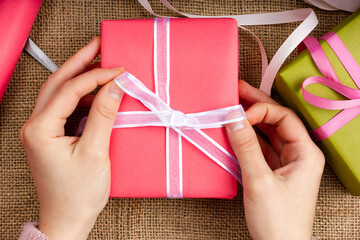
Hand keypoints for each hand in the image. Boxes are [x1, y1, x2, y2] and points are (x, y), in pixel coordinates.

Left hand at [20, 37, 124, 239]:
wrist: (67, 220)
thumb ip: (104, 115)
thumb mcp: (95, 152)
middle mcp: (35, 126)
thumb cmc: (77, 194)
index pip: (70, 90)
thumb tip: (115, 87)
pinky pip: (66, 108)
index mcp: (40, 129)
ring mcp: (41, 131)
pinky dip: (82, 97)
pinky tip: (98, 93)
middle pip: (58, 83)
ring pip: (60, 93)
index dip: (96, 76)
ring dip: (81, 79)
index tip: (118, 69)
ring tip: (102, 67)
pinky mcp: (51, 136)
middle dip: (79, 63)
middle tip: (98, 46)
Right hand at [226, 80, 324, 239]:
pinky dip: (247, 139)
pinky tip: (234, 132)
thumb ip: (246, 147)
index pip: (284, 119)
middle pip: (277, 122)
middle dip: (256, 106)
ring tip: (233, 106)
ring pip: (268, 134)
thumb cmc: (278, 222)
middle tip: (236, 90)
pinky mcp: (274, 172)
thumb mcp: (260, 181)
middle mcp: (299, 155)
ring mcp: (286, 163)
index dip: (261, 111)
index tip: (238, 115)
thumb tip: (233, 118)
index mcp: (306, 154)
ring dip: (250, 121)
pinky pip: (261, 148)